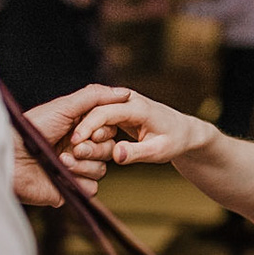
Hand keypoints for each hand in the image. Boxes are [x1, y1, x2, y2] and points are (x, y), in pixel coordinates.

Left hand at [14, 84, 125, 206]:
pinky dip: (79, 180)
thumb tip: (124, 93)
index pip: (108, 131)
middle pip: (108, 151)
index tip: (92, 131)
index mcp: (78, 129)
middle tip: (74, 146)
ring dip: (83, 164)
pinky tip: (61, 173)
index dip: (104, 132)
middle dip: (93, 148)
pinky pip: (91, 188)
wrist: (12, 156)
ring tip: (61, 159)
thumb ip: (95, 97)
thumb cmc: (33, 128)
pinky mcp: (70, 189)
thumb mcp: (64, 106)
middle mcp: (78, 149)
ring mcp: (75, 170)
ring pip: (101, 169)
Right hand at [70, 90, 203, 166]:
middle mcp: (129, 100)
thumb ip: (136, 153)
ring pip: (96, 112)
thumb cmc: (174, 141)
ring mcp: (123, 103)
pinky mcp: (120, 109)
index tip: (75, 142)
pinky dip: (91, 129)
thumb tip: (115, 154)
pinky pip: (100, 116)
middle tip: (69, 147)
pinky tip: (82, 144)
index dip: (88, 126)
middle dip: (81, 127)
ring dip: (84, 128)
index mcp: (138, 107)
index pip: (105, 112)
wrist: (184, 131)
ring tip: (74, 148)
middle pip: (96, 109)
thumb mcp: (158, 152)